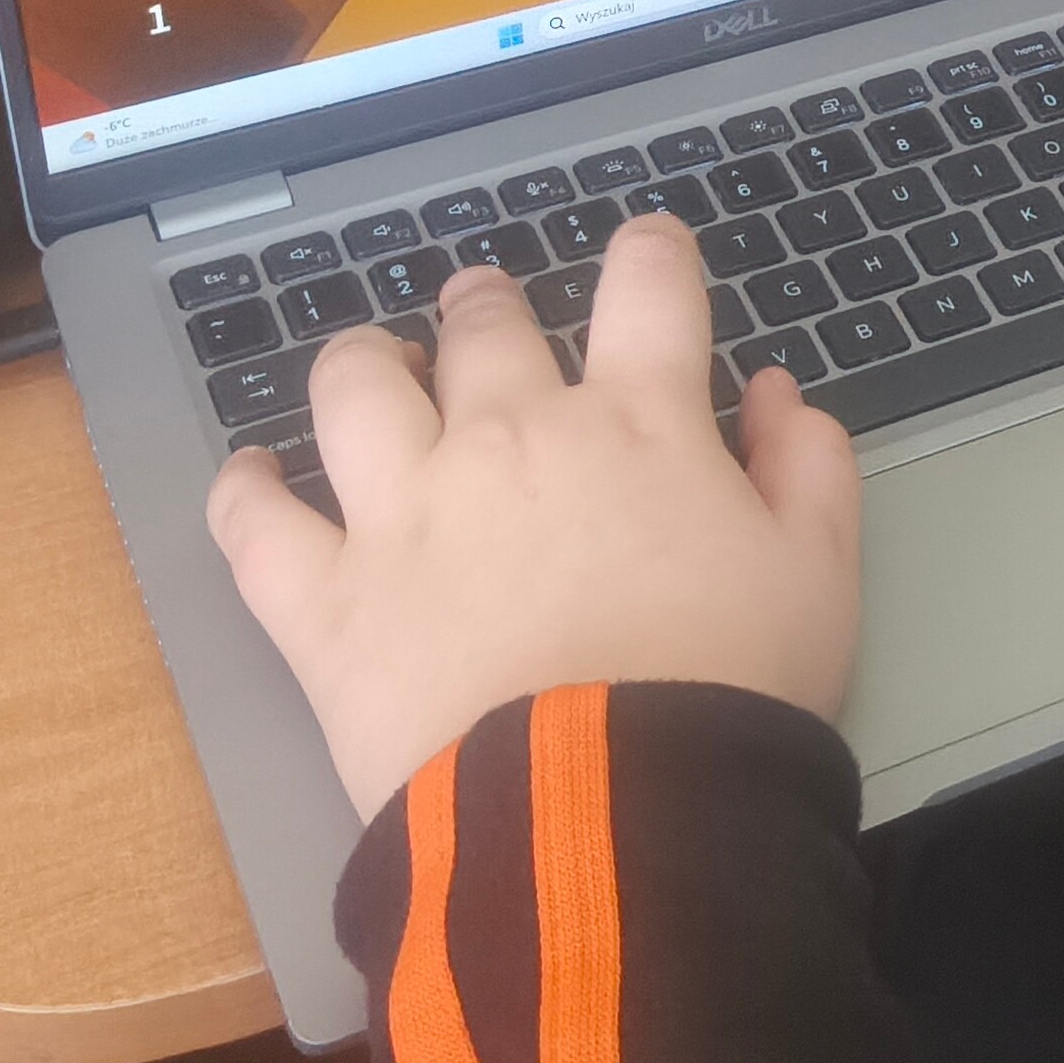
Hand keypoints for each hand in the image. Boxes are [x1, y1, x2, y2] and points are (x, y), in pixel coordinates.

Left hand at [207, 213, 862, 819]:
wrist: (606, 811)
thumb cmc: (725, 692)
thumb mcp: (817, 575)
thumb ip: (807, 468)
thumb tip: (775, 394)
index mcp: (638, 422)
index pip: (648, 287)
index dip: (651, 252)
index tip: (648, 251)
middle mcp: (510, 437)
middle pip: (483, 325)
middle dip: (485, 306)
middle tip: (484, 313)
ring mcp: (405, 511)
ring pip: (354, 387)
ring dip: (363, 363)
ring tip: (373, 367)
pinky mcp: (326, 602)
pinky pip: (256, 523)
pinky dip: (245, 490)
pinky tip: (251, 476)